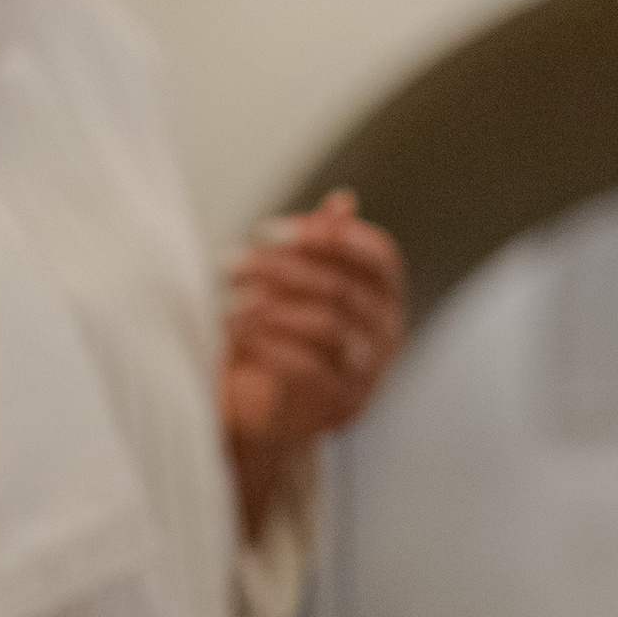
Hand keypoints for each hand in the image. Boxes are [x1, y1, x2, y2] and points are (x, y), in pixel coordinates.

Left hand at [220, 188, 406, 530]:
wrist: (262, 417)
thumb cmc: (280, 339)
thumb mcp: (297, 288)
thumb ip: (322, 247)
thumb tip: (343, 200)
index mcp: (387, 301)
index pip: (380, 258)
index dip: (328, 237)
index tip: (269, 231)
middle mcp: (391, 336)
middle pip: (344, 288)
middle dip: (282, 269)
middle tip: (231, 262)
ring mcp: (372, 375)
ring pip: (327, 324)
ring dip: (271, 306)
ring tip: (227, 301)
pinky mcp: (342, 406)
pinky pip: (307, 366)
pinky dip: (267, 343)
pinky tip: (234, 332)